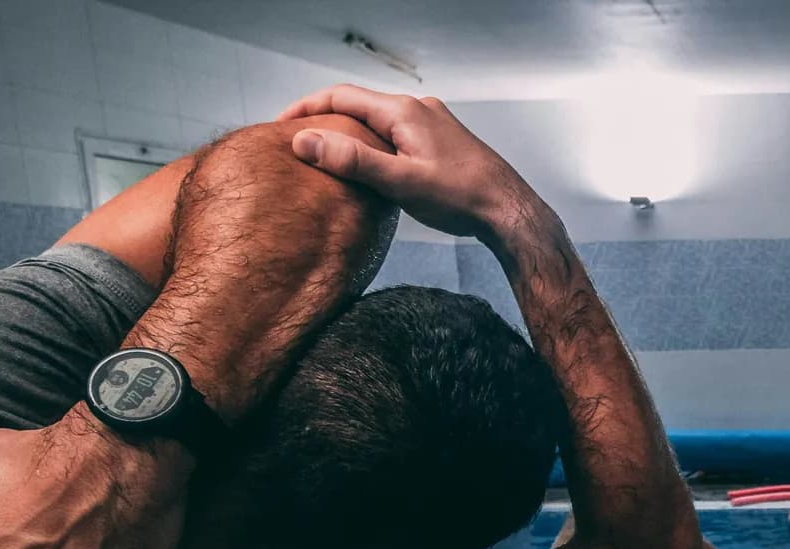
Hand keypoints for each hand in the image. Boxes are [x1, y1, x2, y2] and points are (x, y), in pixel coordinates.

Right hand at [278, 86, 545, 243]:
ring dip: (349, 132)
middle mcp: (418, 108)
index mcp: (404, 111)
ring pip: (378, 120)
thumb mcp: (400, 183)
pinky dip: (372, 142)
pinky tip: (366, 166)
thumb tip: (305, 141)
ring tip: (324, 155)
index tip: (280, 126)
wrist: (509, 211)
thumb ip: (353, 161)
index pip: (342, 96)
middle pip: (358, 105)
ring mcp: (431, 123)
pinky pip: (395, 133)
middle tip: (297, 142)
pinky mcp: (439, 140)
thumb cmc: (462, 198)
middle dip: (325, 119)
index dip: (306, 108)